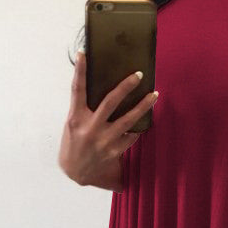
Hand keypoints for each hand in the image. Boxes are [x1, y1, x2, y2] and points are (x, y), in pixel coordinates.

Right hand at [59, 50, 158, 187]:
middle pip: (110, 102)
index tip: (83, 53)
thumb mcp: (73, 125)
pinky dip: (137, 129)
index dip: (80, 71)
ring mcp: (103, 140)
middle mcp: (89, 128)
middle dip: (125, 87)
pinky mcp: (113, 151)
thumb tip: (98, 85)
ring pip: (128, 120)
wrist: (74, 173)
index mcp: (76, 118)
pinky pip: (131, 136)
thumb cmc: (74, 143)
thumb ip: (84, 109)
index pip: (77, 90)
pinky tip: (143, 122)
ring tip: (155, 95)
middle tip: (139, 74)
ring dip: (143, 106)